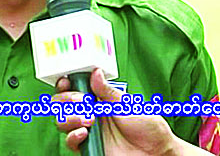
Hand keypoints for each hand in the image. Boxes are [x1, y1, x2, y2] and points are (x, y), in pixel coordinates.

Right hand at [53, 68, 208, 154]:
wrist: (158, 154)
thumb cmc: (148, 128)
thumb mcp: (127, 104)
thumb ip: (108, 91)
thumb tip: (94, 72)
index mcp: (98, 98)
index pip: (73, 87)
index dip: (65, 83)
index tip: (66, 81)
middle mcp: (89, 113)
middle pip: (61, 103)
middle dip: (66, 99)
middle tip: (81, 100)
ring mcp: (87, 130)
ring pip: (62, 121)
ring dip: (69, 117)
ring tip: (88, 119)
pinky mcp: (88, 148)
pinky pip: (69, 142)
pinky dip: (73, 136)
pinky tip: (84, 132)